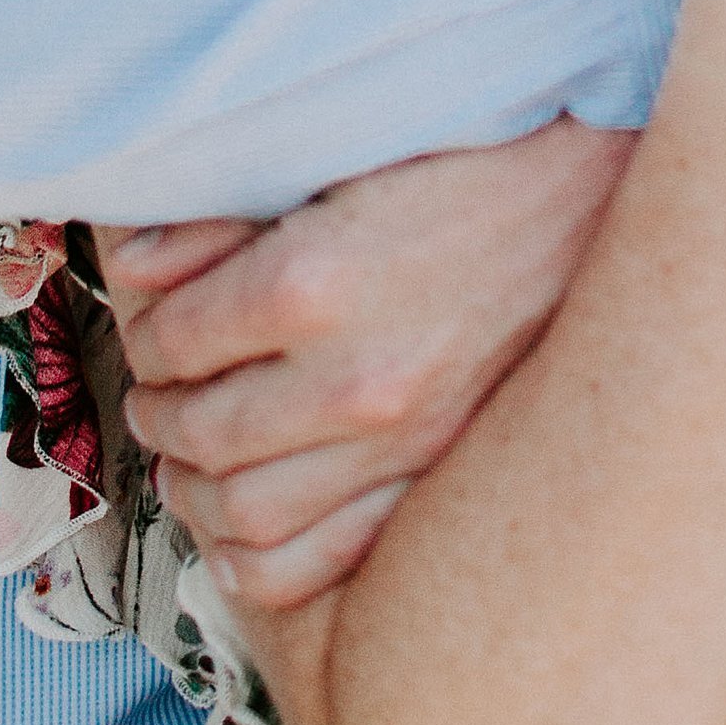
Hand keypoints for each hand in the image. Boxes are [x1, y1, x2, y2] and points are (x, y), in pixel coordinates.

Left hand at [95, 119, 633, 607]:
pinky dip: (260, 562)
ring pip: (244, 512)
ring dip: (194, 493)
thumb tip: (133, 267)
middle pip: (198, 432)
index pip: (171, 342)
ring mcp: (401, 440)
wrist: (592, 201)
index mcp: (308, 281)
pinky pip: (322, 561)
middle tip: (157, 401)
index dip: (146, 341)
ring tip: (188, 464)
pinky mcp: (439, 474)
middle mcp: (350, 375)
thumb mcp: (330, 162)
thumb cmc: (459, 166)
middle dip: (159, 417)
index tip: (154, 336)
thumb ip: (221, 218)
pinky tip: (238, 535)